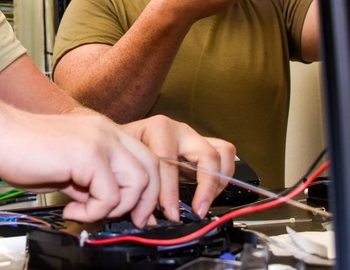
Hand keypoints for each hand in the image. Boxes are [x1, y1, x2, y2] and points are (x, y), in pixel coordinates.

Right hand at [0, 108, 161, 226]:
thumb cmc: (22, 149)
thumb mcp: (66, 168)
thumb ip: (88, 182)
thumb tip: (102, 205)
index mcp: (103, 131)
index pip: (146, 158)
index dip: (148, 190)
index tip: (137, 213)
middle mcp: (107, 131)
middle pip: (152, 168)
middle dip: (145, 202)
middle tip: (128, 221)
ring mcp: (100, 139)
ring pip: (138, 181)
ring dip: (117, 207)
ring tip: (86, 212)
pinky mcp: (88, 153)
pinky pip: (109, 194)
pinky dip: (94, 211)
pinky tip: (72, 210)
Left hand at [120, 116, 235, 219]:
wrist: (124, 137)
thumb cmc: (125, 148)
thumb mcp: (126, 163)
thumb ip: (137, 190)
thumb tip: (150, 219)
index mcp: (158, 129)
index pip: (169, 161)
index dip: (170, 192)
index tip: (171, 214)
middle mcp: (181, 130)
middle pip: (206, 154)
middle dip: (205, 186)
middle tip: (198, 210)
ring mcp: (195, 136)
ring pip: (223, 152)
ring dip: (218, 181)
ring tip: (204, 201)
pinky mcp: (204, 145)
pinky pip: (226, 156)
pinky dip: (222, 176)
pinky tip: (208, 193)